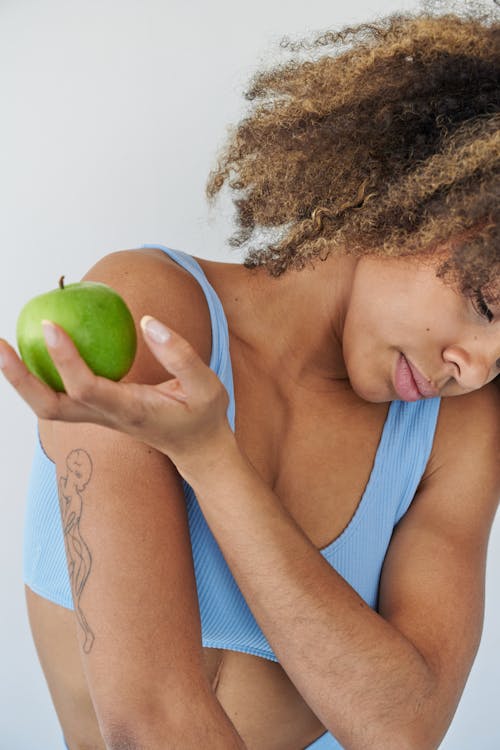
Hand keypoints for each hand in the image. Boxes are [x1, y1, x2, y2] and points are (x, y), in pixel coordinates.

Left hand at [0, 315, 234, 473]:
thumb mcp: (208, 385)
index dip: (65, 358)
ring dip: (21, 379)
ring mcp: (97, 417)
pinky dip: (39, 375)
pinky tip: (37, 347)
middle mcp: (106, 417)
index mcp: (130, 411)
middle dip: (19, 379)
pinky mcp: (96, 411)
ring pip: (47, 405)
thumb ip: (181, 354)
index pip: (87, 388)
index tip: (52, 324)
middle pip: (49, 406)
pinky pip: (60, 394)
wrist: (196, 448)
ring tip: (4, 345)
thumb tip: (146, 321)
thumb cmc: (203, 417)